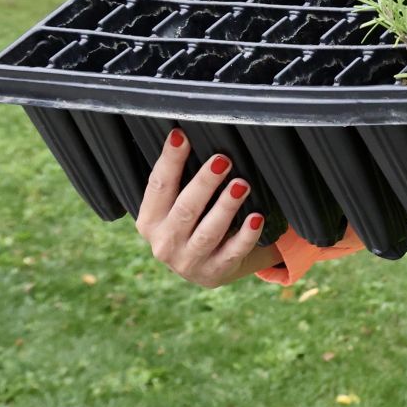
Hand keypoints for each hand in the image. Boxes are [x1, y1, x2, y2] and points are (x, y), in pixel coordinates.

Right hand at [135, 128, 279, 287]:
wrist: (203, 267)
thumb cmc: (189, 223)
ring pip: (208, 232)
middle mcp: (164, 244)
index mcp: (149, 222)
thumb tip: (185, 134)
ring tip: (241, 185)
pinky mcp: (215, 272)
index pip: (158, 186)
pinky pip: (233, 252)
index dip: (169, 160)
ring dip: (225, 207)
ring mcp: (189, 262)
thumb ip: (178, 180)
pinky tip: (257, 218)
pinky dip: (246, 236)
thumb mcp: (173, 207)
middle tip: (222, 160)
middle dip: (204, 183)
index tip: (181, 135)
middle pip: (185, 209)